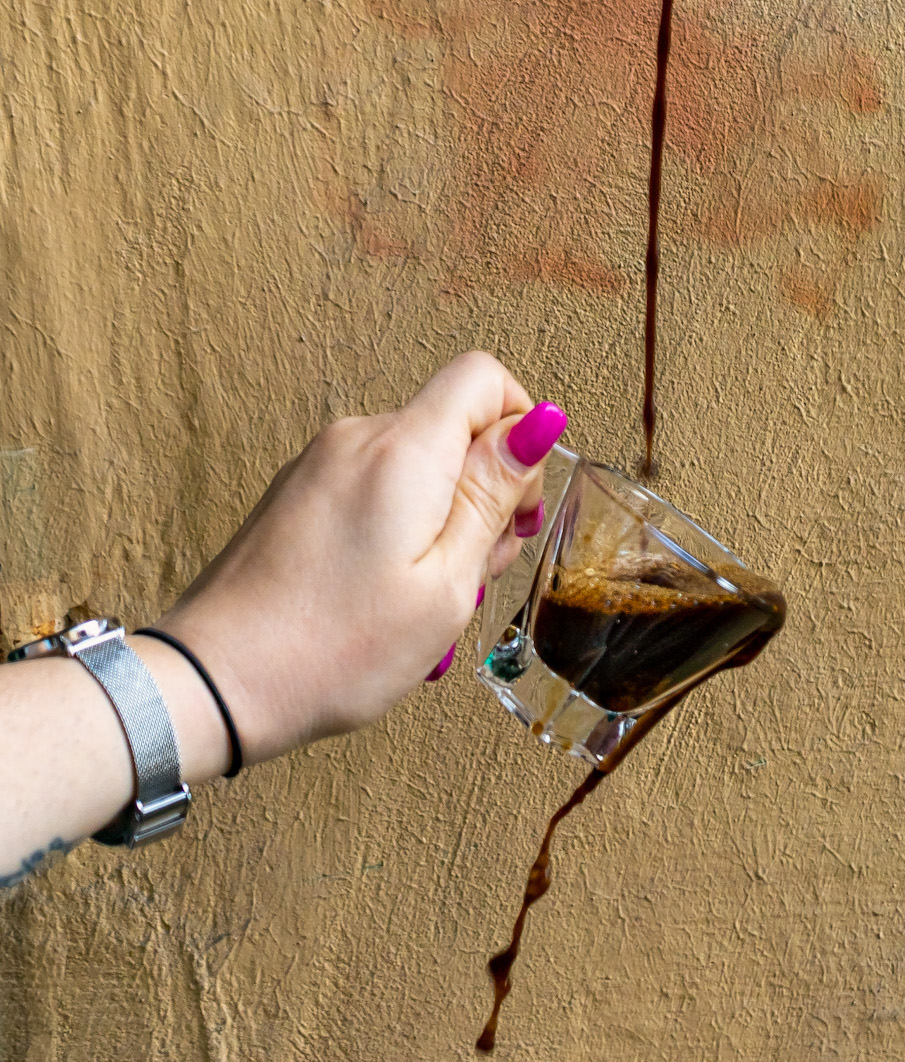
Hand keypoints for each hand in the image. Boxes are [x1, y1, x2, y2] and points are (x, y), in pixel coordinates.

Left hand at [157, 353, 564, 763]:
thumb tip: (537, 425)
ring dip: (442, 515)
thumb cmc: (331, 651)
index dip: (522, 427)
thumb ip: (493, 495)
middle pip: (454, 425)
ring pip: (417, 460)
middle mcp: (358, 439)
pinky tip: (383, 592)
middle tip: (472, 572)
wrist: (210, 684)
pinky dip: (399, 525)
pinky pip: (375, 484)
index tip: (517, 502)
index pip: (485, 378)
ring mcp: (321, 463)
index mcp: (404, 452)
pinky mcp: (298, 492)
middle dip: (485, 489)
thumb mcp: (446, 585)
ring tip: (424, 594)